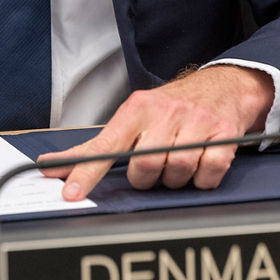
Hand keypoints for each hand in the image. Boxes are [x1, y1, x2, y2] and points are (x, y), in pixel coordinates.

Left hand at [39, 65, 273, 200]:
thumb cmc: (171, 107)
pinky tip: (200, 164)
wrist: (223, 85)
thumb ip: (97, 146)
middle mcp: (166, 112)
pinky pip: (209, 173)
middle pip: (145, 166)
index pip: (107, 145)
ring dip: (175, 179)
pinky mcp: (224, 134)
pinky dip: (203, 179)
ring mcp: (197, 122)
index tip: (71, 193)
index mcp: (137, 108)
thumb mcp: (134, 117)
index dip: (88, 172)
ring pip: (177, 172)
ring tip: (176, 163)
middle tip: (152, 167)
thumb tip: (54, 167)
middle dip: (146, 178)